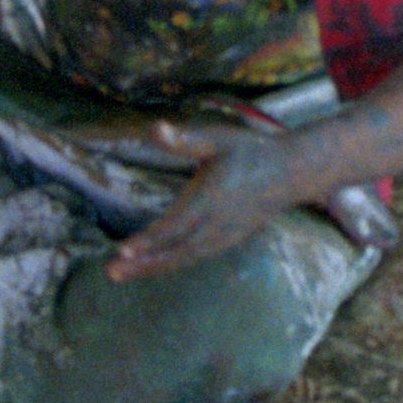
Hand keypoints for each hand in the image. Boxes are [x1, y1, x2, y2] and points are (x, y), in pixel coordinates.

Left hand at [105, 115, 300, 280]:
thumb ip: (185, 139)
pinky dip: (172, 264)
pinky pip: (195, 257)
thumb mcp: (217, 138)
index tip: (123, 250)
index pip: (175, 225)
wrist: (291, 172)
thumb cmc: (250, 150)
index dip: (149, 239)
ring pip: (184, 258)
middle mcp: (217, 224)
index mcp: (211, 198)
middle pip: (175, 251)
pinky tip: (153, 266)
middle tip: (111, 272)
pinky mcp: (228, 241)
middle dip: (142, 263)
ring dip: (153, 267)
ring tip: (122, 273)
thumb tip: (155, 128)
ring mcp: (224, 237)